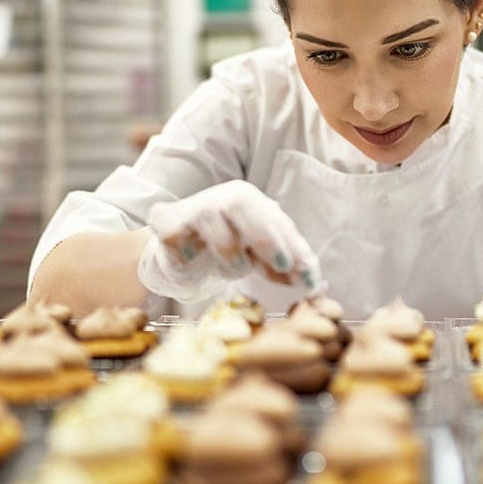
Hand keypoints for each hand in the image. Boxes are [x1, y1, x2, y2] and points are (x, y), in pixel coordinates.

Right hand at [137, 180, 320, 301]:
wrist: (180, 259)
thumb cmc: (227, 254)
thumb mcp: (261, 260)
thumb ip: (287, 268)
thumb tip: (316, 285)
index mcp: (250, 202)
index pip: (275, 219)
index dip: (293, 245)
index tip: (308, 275)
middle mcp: (222, 199)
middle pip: (242, 204)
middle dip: (266, 236)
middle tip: (283, 265)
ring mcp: (192, 209)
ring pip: (211, 217)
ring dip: (229, 248)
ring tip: (237, 268)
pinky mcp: (166, 225)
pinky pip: (175, 236)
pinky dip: (186, 253)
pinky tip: (190, 261)